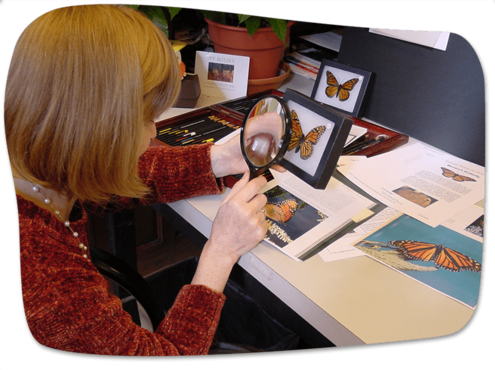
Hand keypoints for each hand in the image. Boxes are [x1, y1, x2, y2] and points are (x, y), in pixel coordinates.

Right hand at [191, 172, 267, 291]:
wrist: (223, 246)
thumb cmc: (222, 225)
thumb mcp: (224, 204)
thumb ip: (237, 188)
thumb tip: (247, 175)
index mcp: (236, 203)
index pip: (254, 186)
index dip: (260, 181)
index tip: (262, 180)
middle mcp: (246, 212)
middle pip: (263, 197)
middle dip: (257, 200)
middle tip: (249, 207)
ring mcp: (255, 223)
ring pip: (263, 210)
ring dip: (257, 213)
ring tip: (246, 221)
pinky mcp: (261, 232)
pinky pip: (265, 221)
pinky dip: (259, 223)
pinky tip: (249, 228)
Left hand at [210, 112, 286, 177]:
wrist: (226, 161)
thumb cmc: (232, 146)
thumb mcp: (246, 133)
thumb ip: (257, 125)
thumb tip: (271, 117)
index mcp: (259, 131)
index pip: (273, 127)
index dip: (281, 128)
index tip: (287, 130)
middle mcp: (262, 142)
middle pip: (277, 141)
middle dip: (284, 144)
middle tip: (289, 145)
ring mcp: (263, 152)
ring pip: (276, 153)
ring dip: (282, 156)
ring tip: (286, 157)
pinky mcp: (262, 163)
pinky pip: (272, 164)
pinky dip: (278, 166)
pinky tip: (282, 167)